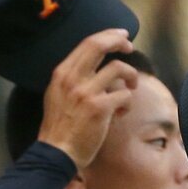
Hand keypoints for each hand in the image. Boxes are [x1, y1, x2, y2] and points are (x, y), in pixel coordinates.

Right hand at [38, 29, 138, 169]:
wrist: (56, 152)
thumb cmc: (61, 127)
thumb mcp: (59, 95)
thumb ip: (74, 79)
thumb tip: (98, 68)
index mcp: (62, 73)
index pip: (87, 43)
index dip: (107, 36)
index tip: (121, 36)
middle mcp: (72, 78)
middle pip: (99, 45)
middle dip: (119, 42)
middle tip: (130, 47)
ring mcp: (85, 91)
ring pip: (119, 68)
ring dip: (131, 77)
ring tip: (129, 89)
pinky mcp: (99, 108)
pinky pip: (125, 94)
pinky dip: (127, 103)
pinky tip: (120, 114)